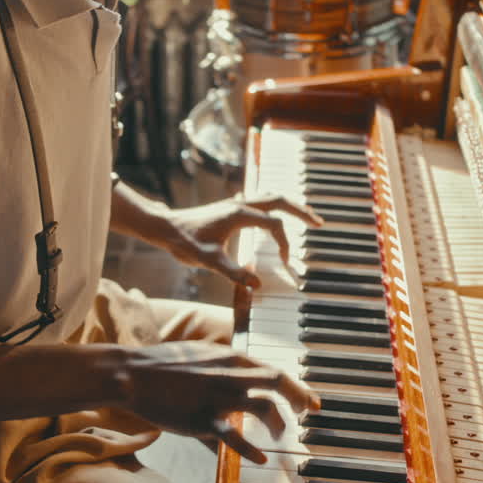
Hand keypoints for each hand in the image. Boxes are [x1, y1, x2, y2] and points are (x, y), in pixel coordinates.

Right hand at [114, 341, 319, 463]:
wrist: (133, 373)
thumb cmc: (164, 365)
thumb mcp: (200, 356)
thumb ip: (223, 367)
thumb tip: (239, 379)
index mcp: (231, 357)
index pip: (275, 369)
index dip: (298, 386)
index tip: (310, 401)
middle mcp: (230, 374)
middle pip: (278, 383)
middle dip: (299, 399)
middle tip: (305, 415)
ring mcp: (218, 396)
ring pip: (264, 409)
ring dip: (279, 424)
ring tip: (280, 436)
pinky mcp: (202, 418)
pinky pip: (234, 437)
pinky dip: (251, 450)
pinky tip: (261, 459)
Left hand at [159, 195, 323, 287]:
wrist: (164, 227)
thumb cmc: (184, 242)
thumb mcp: (208, 261)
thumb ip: (233, 273)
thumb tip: (256, 284)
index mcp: (239, 215)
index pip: (274, 223)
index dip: (284, 242)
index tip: (286, 262)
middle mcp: (240, 205)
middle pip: (279, 200)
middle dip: (300, 211)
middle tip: (318, 223)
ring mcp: (235, 204)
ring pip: (269, 197)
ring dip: (289, 205)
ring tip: (305, 216)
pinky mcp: (230, 208)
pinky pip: (259, 201)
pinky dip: (274, 206)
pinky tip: (276, 216)